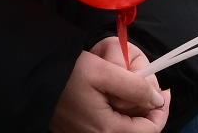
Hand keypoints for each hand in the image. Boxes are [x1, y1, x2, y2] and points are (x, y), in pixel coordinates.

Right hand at [51, 35, 167, 132]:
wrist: (34, 77)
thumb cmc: (67, 73)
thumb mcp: (104, 71)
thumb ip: (134, 86)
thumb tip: (157, 100)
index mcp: (106, 130)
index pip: (150, 130)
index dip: (161, 111)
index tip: (164, 92)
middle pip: (137, 131)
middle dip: (146, 110)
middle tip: (148, 89)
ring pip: (123, 129)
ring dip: (132, 112)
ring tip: (130, 89)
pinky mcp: (79, 132)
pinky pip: (108, 127)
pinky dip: (118, 114)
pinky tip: (114, 96)